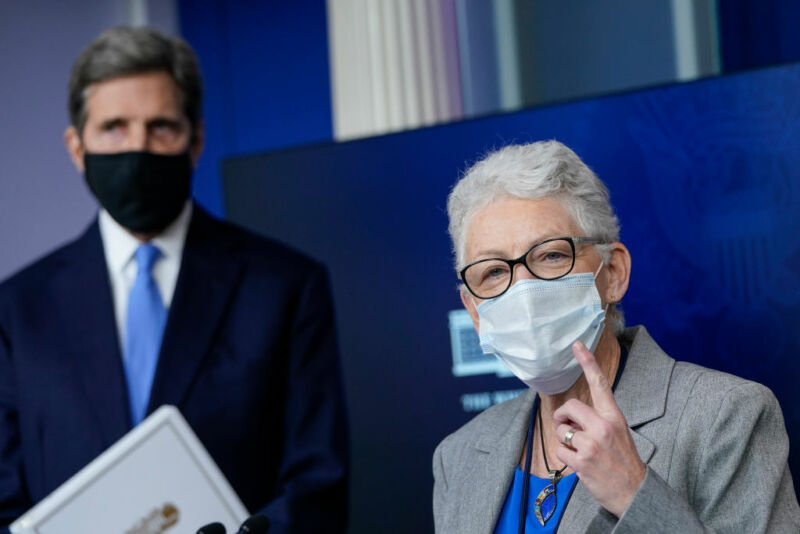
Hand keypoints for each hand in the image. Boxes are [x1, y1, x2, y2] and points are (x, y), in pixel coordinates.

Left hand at [552, 341, 645, 516]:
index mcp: (614, 417)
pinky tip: (580, 464)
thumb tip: (571, 417)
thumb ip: (596, 421)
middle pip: (570, 407)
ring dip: (565, 441)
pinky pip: (560, 451)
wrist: (634, 492)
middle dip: (562, 416)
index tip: (577, 345)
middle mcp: (603, 427)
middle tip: (567, 427)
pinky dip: (565, 457)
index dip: (588, 362)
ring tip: (581, 451)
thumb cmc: (623, 461)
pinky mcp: (582, 462)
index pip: (600, 384)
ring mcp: (592, 445)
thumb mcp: (617, 433)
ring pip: (562, 432)